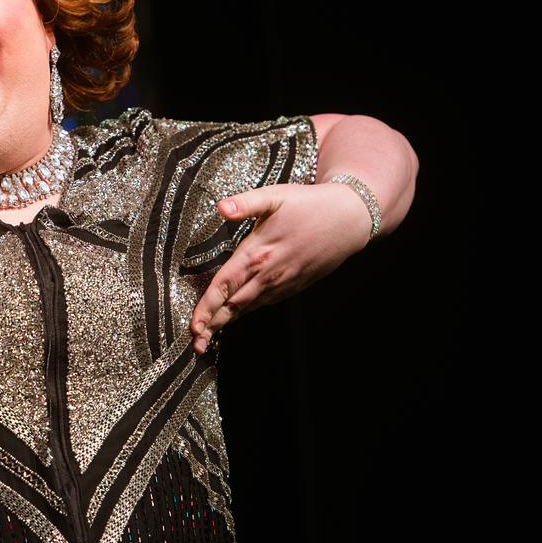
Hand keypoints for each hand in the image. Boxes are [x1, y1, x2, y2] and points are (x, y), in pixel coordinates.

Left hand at [189, 182, 371, 352]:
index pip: (224, 285)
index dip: (207, 307)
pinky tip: (234, 317)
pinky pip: (264, 303)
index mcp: (258, 253)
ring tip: (207, 340)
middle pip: (233, 305)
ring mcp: (282, 283)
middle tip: (195, 345)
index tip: (193, 327)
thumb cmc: (309, 205)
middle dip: (212, 325)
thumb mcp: (276, 196)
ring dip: (226, 323)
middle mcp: (268, 274)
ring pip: (248, 308)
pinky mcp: (292, 286)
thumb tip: (221, 207)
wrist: (348, 221)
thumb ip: (246, 203)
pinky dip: (245, 313)